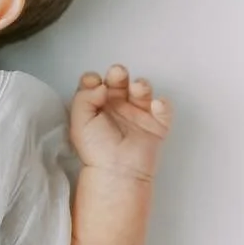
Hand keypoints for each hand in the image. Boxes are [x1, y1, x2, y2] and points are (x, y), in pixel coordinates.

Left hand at [69, 65, 171, 180]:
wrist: (117, 171)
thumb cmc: (96, 149)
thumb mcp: (79, 122)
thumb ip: (84, 98)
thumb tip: (101, 85)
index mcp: (97, 105)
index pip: (95, 83)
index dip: (94, 79)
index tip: (94, 82)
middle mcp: (117, 106)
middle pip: (119, 81)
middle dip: (118, 73)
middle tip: (117, 74)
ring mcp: (138, 114)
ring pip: (142, 90)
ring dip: (142, 84)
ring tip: (138, 88)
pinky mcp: (156, 124)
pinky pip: (164, 109)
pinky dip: (163, 104)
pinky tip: (156, 105)